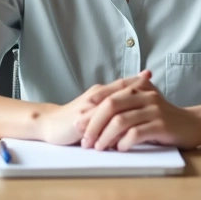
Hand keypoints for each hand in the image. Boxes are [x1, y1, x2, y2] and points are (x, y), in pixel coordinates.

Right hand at [35, 72, 153, 144]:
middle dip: (134, 85)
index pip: (119, 84)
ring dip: (126, 101)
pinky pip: (100, 119)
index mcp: (98, 94)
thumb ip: (107, 107)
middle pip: (118, 89)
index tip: (150, 74)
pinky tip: (126, 121)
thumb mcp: (91, 110)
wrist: (49, 125)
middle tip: (151, 81)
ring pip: (111, 103)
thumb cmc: (72, 119)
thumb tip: (126, 107)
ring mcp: (88, 108)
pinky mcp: (82, 120)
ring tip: (143, 100)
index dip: (134, 79)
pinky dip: (114, 120)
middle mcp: (94, 97)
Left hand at [77, 73, 200, 150]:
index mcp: (137, 87)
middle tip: (85, 140)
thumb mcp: (143, 105)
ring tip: (99, 148)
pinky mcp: (162, 125)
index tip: (77, 124)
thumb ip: (122, 105)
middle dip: (94, 124)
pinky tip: (119, 149)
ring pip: (121, 121)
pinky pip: (136, 133)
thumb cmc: (163, 119)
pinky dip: (124, 142)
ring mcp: (154, 109)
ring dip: (105, 136)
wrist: (193, 125)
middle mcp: (144, 94)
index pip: (107, 95)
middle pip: (110, 106)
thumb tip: (91, 114)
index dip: (90, 110)